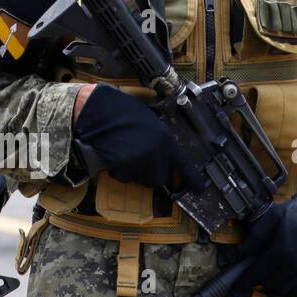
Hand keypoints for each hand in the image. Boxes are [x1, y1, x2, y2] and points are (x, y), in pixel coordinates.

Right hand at [73, 84, 198, 189]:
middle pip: (158, 178)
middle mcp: (156, 151)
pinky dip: (118, 170)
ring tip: (123, 154)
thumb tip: (160, 152)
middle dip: (149, 174)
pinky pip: (123, 175)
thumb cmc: (120, 109)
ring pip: (139, 178)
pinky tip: (113, 155)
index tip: (199, 189)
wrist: (97, 108)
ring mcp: (139, 159)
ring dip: (132, 172)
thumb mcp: (148, 120)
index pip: (183, 164)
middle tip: (137, 163)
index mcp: (165, 138)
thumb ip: (158, 138)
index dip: (192, 178)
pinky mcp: (123, 164)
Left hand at [231, 183, 296, 296]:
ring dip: (272, 283)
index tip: (235, 292)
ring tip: (270, 269)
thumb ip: (257, 235)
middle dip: (258, 279)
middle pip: (269, 284)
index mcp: (282, 251)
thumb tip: (243, 251)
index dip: (244, 283)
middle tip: (255, 268)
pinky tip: (284, 270)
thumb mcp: (273, 216)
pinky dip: (287, 285)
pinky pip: (296, 289)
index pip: (257, 273)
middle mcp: (294, 266)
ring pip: (283, 289)